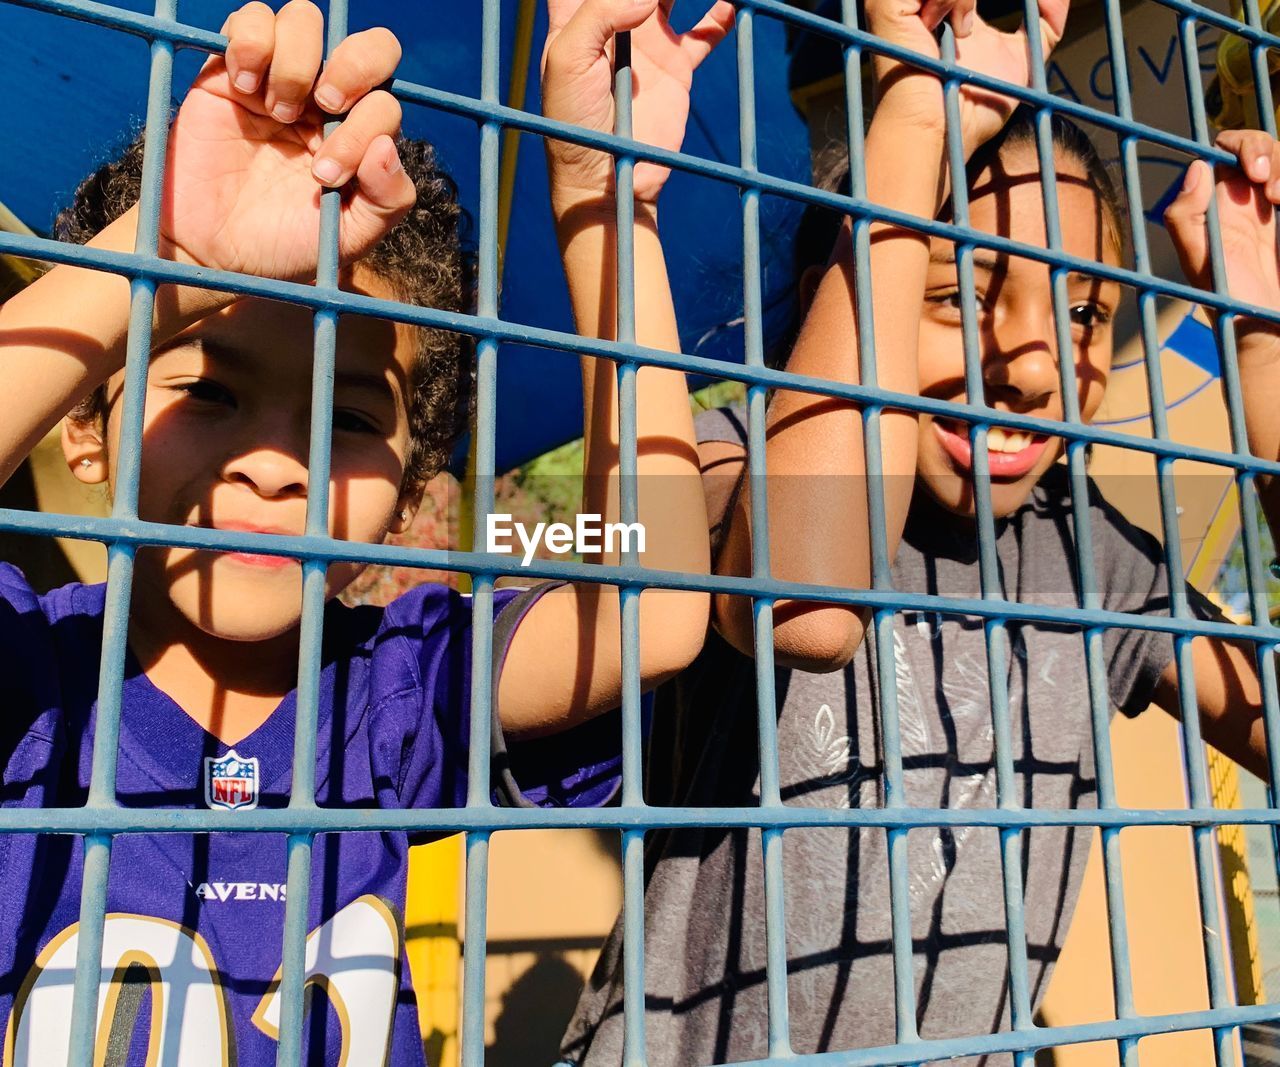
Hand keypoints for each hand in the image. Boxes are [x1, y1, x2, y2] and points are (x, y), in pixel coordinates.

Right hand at [160, 1, 414, 281]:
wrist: (216, 252)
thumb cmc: (287, 245)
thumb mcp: (350, 236)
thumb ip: (386, 199)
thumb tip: (387, 146)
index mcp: (361, 135)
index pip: (384, 100)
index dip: (364, 126)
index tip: (326, 174)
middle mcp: (328, 100)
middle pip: (367, 45)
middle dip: (354, 65)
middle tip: (325, 104)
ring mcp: (281, 79)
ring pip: (306, 19)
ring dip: (297, 60)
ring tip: (274, 109)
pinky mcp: (231, 69)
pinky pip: (250, 18)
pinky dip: (251, 42)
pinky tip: (243, 87)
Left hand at [541, 0, 734, 219]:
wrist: (606, 180)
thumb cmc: (572, 124)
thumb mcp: (568, 62)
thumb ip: (600, 14)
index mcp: (578, 13)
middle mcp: (615, 21)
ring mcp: (648, 43)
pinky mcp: (676, 69)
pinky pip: (706, 31)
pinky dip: (722, 13)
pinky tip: (732, 3)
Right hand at [867, 0, 1067, 157]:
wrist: (944, 135)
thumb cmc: (974, 114)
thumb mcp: (1023, 61)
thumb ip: (1046, 24)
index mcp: (947, 6)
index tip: (1036, 0)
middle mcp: (922, 0)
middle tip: (978, 28)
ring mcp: (902, 1)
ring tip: (966, 32)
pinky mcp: (887, 6)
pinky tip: (959, 30)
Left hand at [1165, 130, 1279, 354]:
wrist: (1268, 326)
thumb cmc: (1230, 298)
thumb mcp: (1200, 262)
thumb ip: (1186, 218)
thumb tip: (1195, 168)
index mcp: (1214, 203)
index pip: (1222, 151)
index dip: (1239, 146)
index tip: (1254, 171)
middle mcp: (1241, 198)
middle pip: (1256, 146)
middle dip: (1266, 150)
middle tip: (1270, 186)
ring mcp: (1268, 206)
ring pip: (1279, 158)